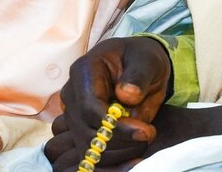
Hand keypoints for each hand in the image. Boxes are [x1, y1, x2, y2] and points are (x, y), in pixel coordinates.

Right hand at [44, 37, 171, 169]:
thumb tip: (126, 95)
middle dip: (120, 141)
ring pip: (88, 146)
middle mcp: (72, 93)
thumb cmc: (141, 60)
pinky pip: (92, 153)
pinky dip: (113, 160)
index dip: (115, 126)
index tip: (145, 131)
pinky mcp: (80, 128)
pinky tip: (134, 156)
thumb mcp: (146, 61)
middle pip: (86, 131)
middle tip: (149, 134)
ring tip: (144, 139)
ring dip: (119, 152)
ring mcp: (73, 112)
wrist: (139, 66)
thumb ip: (137, 77)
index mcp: (84, 71)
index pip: (89, 108)